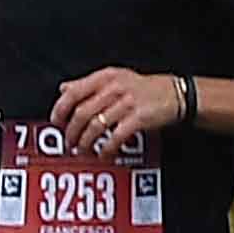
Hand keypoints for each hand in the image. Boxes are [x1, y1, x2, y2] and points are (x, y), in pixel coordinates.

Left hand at [50, 66, 180, 150]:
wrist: (178, 94)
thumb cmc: (145, 88)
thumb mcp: (116, 78)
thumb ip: (88, 84)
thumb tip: (64, 89)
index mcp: (105, 77)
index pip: (73, 92)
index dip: (60, 109)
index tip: (56, 121)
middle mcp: (114, 88)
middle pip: (82, 112)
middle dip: (72, 131)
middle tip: (69, 142)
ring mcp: (127, 103)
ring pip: (96, 126)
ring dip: (86, 142)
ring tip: (83, 150)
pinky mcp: (139, 118)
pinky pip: (116, 136)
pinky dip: (107, 149)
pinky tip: (104, 154)